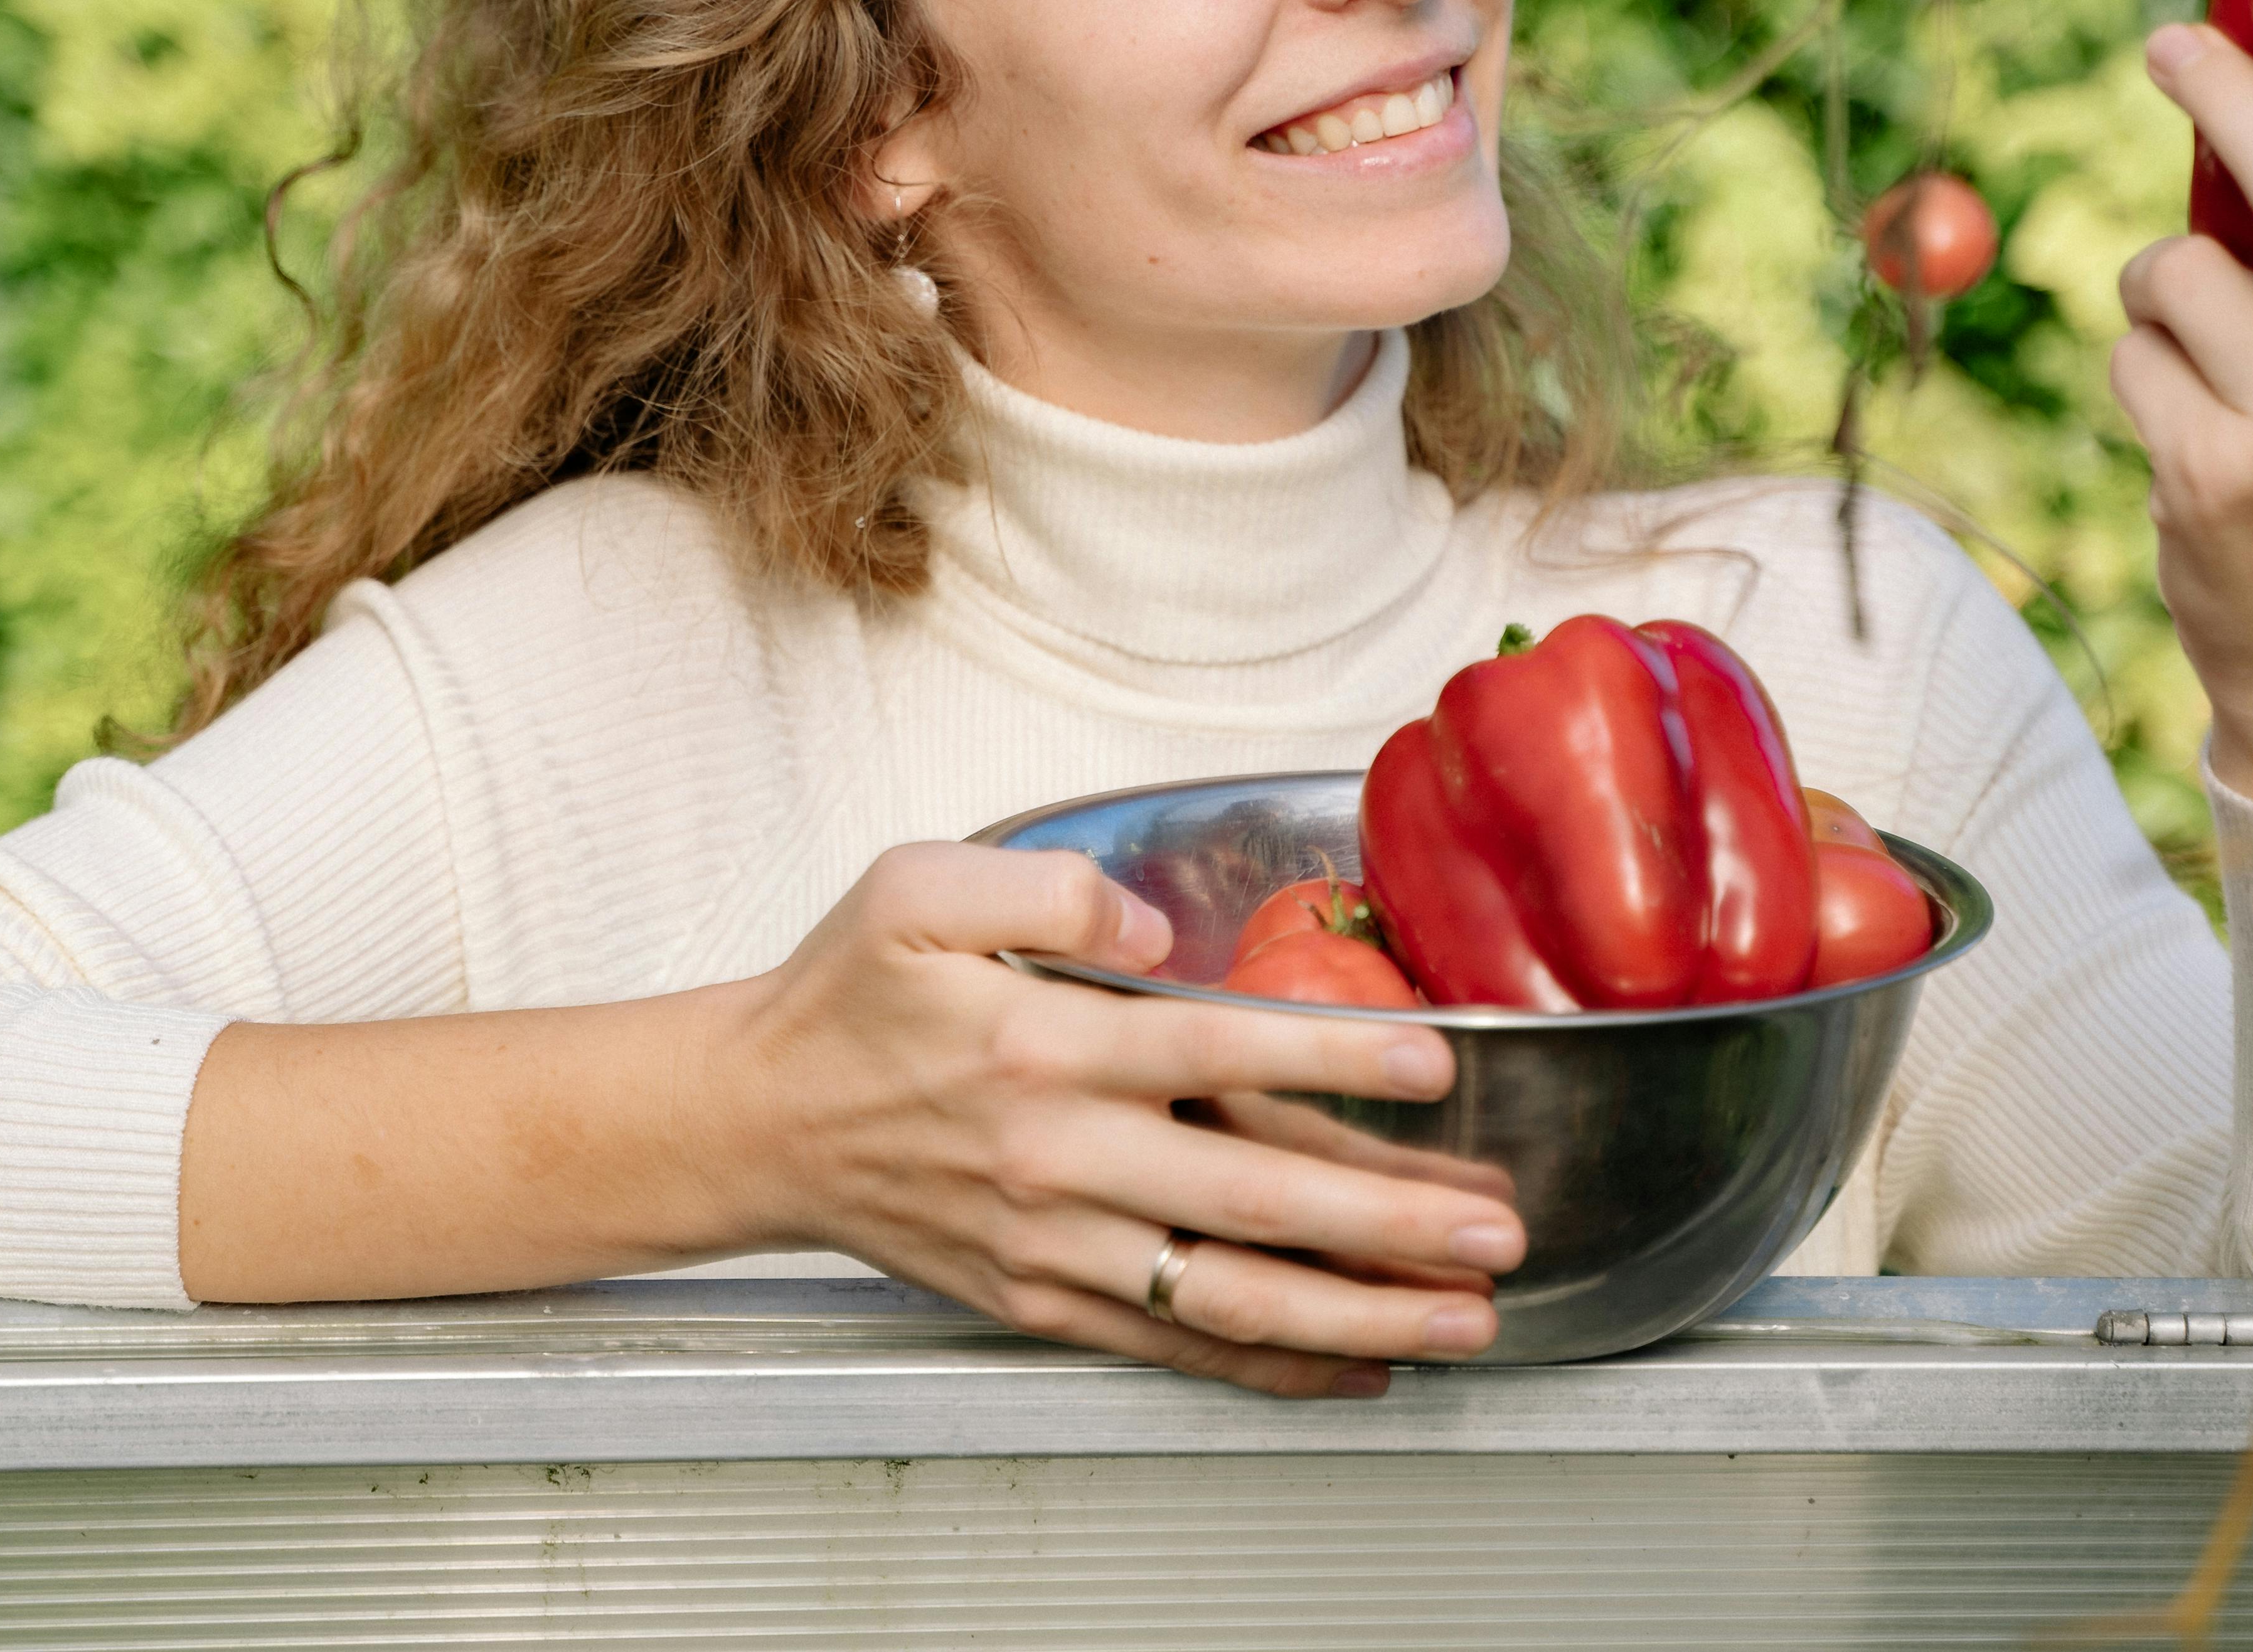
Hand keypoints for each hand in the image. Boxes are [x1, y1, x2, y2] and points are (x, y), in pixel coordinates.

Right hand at [706, 842, 1526, 1396]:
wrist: (755, 1122)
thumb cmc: (845, 1001)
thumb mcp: (916, 888)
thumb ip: (1046, 885)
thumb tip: (1156, 923)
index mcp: (1042, 1043)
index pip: (1216, 1053)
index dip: (1334, 1062)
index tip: (1435, 1068)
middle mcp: (1059, 1156)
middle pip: (1252, 1197)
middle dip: (1389, 1219)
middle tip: (1497, 1226)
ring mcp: (1055, 1244)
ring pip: (1230, 1294)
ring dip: (1359, 1312)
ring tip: (1465, 1315)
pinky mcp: (1043, 1300)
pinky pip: (1177, 1347)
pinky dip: (1275, 1368)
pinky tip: (1361, 1364)